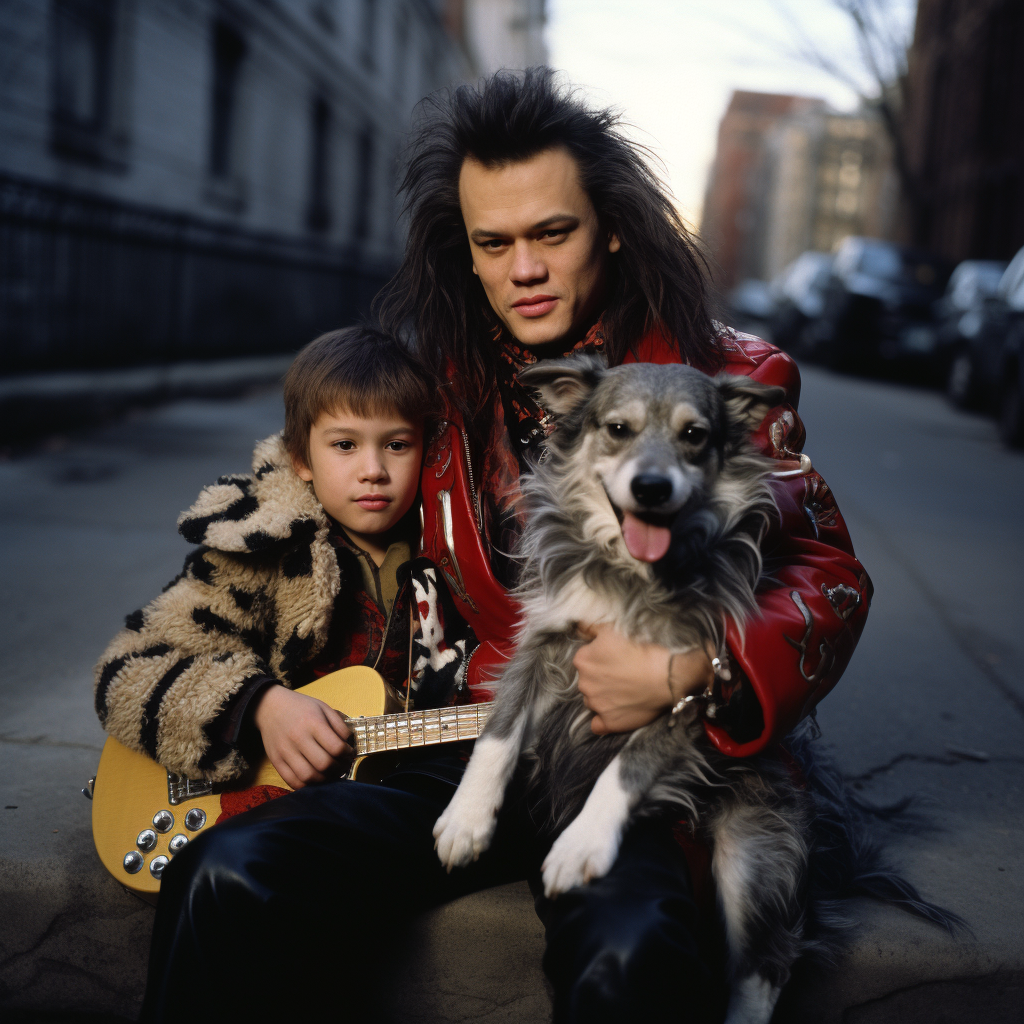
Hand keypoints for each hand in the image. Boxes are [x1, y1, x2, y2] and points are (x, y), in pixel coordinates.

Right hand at [251, 684, 351, 788]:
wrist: (270, 706)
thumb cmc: (300, 707)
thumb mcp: (323, 707)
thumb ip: (339, 724)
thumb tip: (348, 744)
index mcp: (312, 722)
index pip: (335, 747)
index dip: (347, 753)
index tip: (348, 753)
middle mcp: (298, 738)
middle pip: (323, 764)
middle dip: (338, 768)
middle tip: (342, 765)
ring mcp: (285, 751)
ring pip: (308, 776)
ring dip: (323, 780)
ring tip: (330, 774)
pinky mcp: (275, 761)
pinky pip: (292, 781)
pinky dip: (306, 785)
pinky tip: (314, 778)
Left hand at [573, 623, 714, 734]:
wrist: (668, 675)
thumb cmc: (642, 649)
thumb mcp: (613, 628)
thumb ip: (590, 626)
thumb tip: (578, 626)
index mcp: (582, 659)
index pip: (586, 658)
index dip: (602, 657)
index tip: (617, 657)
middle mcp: (584, 683)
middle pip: (589, 680)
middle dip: (602, 677)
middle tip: (625, 672)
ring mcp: (596, 705)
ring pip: (594, 700)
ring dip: (605, 696)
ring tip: (628, 690)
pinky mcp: (609, 722)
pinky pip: (598, 725)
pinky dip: (604, 720)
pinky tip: (616, 712)